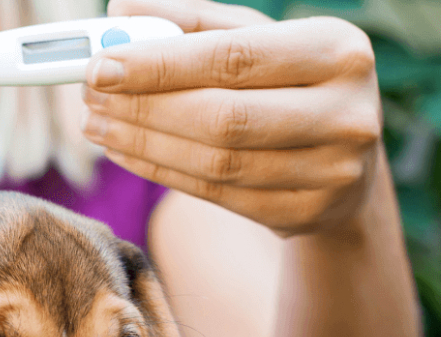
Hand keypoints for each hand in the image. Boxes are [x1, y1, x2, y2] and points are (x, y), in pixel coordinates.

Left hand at [82, 0, 384, 235]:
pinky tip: (127, 152)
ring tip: (98, 125)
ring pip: (215, 162)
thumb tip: (119, 13)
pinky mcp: (307, 213)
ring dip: (143, 144)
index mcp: (337, 50)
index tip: (100, 65)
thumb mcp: (255, 40)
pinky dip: (161, 172)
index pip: (233, 57)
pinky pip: (217, 195)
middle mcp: (346, 112)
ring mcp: (331, 171)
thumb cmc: (290, 84)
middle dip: (144, 107)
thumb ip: (192, 22)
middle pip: (223, 117)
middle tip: (92, 97)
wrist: (348, 162)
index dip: (159, 64)